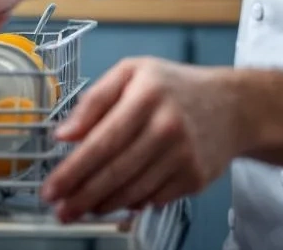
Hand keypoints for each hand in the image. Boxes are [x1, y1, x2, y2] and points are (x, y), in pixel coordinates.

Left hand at [40, 57, 243, 222]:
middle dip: (81, 196)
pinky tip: (114, 202)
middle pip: (114, 171)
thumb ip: (93, 100)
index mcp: (145, 95)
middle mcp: (167, 126)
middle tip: (60, 209)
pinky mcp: (195, 177)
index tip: (51, 188)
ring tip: (80, 208)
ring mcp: (183, 155)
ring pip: (132, 191)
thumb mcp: (130, 73)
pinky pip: (153, 198)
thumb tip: (64, 134)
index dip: (72, 170)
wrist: (231, 106)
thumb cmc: (173, 87)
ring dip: (101, 204)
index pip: (101, 141)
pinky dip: (130, 204)